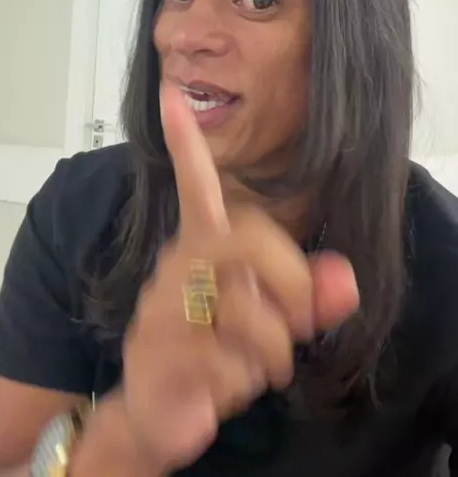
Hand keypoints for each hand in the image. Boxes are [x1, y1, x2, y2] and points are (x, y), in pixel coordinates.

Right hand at [120, 83, 358, 472]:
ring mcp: (160, 307)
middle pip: (246, 241)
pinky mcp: (158, 353)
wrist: (161, 412)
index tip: (170, 93)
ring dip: (271, 349)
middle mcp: (174, 265)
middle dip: (292, 283)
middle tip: (299, 322)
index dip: (185, 142)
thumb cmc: (218, 351)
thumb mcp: (274, 323)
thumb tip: (347, 277)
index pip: (195, 186)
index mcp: (200, 246)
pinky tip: (227, 383)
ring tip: (256, 363)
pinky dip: (244, 381)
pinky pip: (226, 361)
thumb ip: (313, 295)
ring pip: (244, 310)